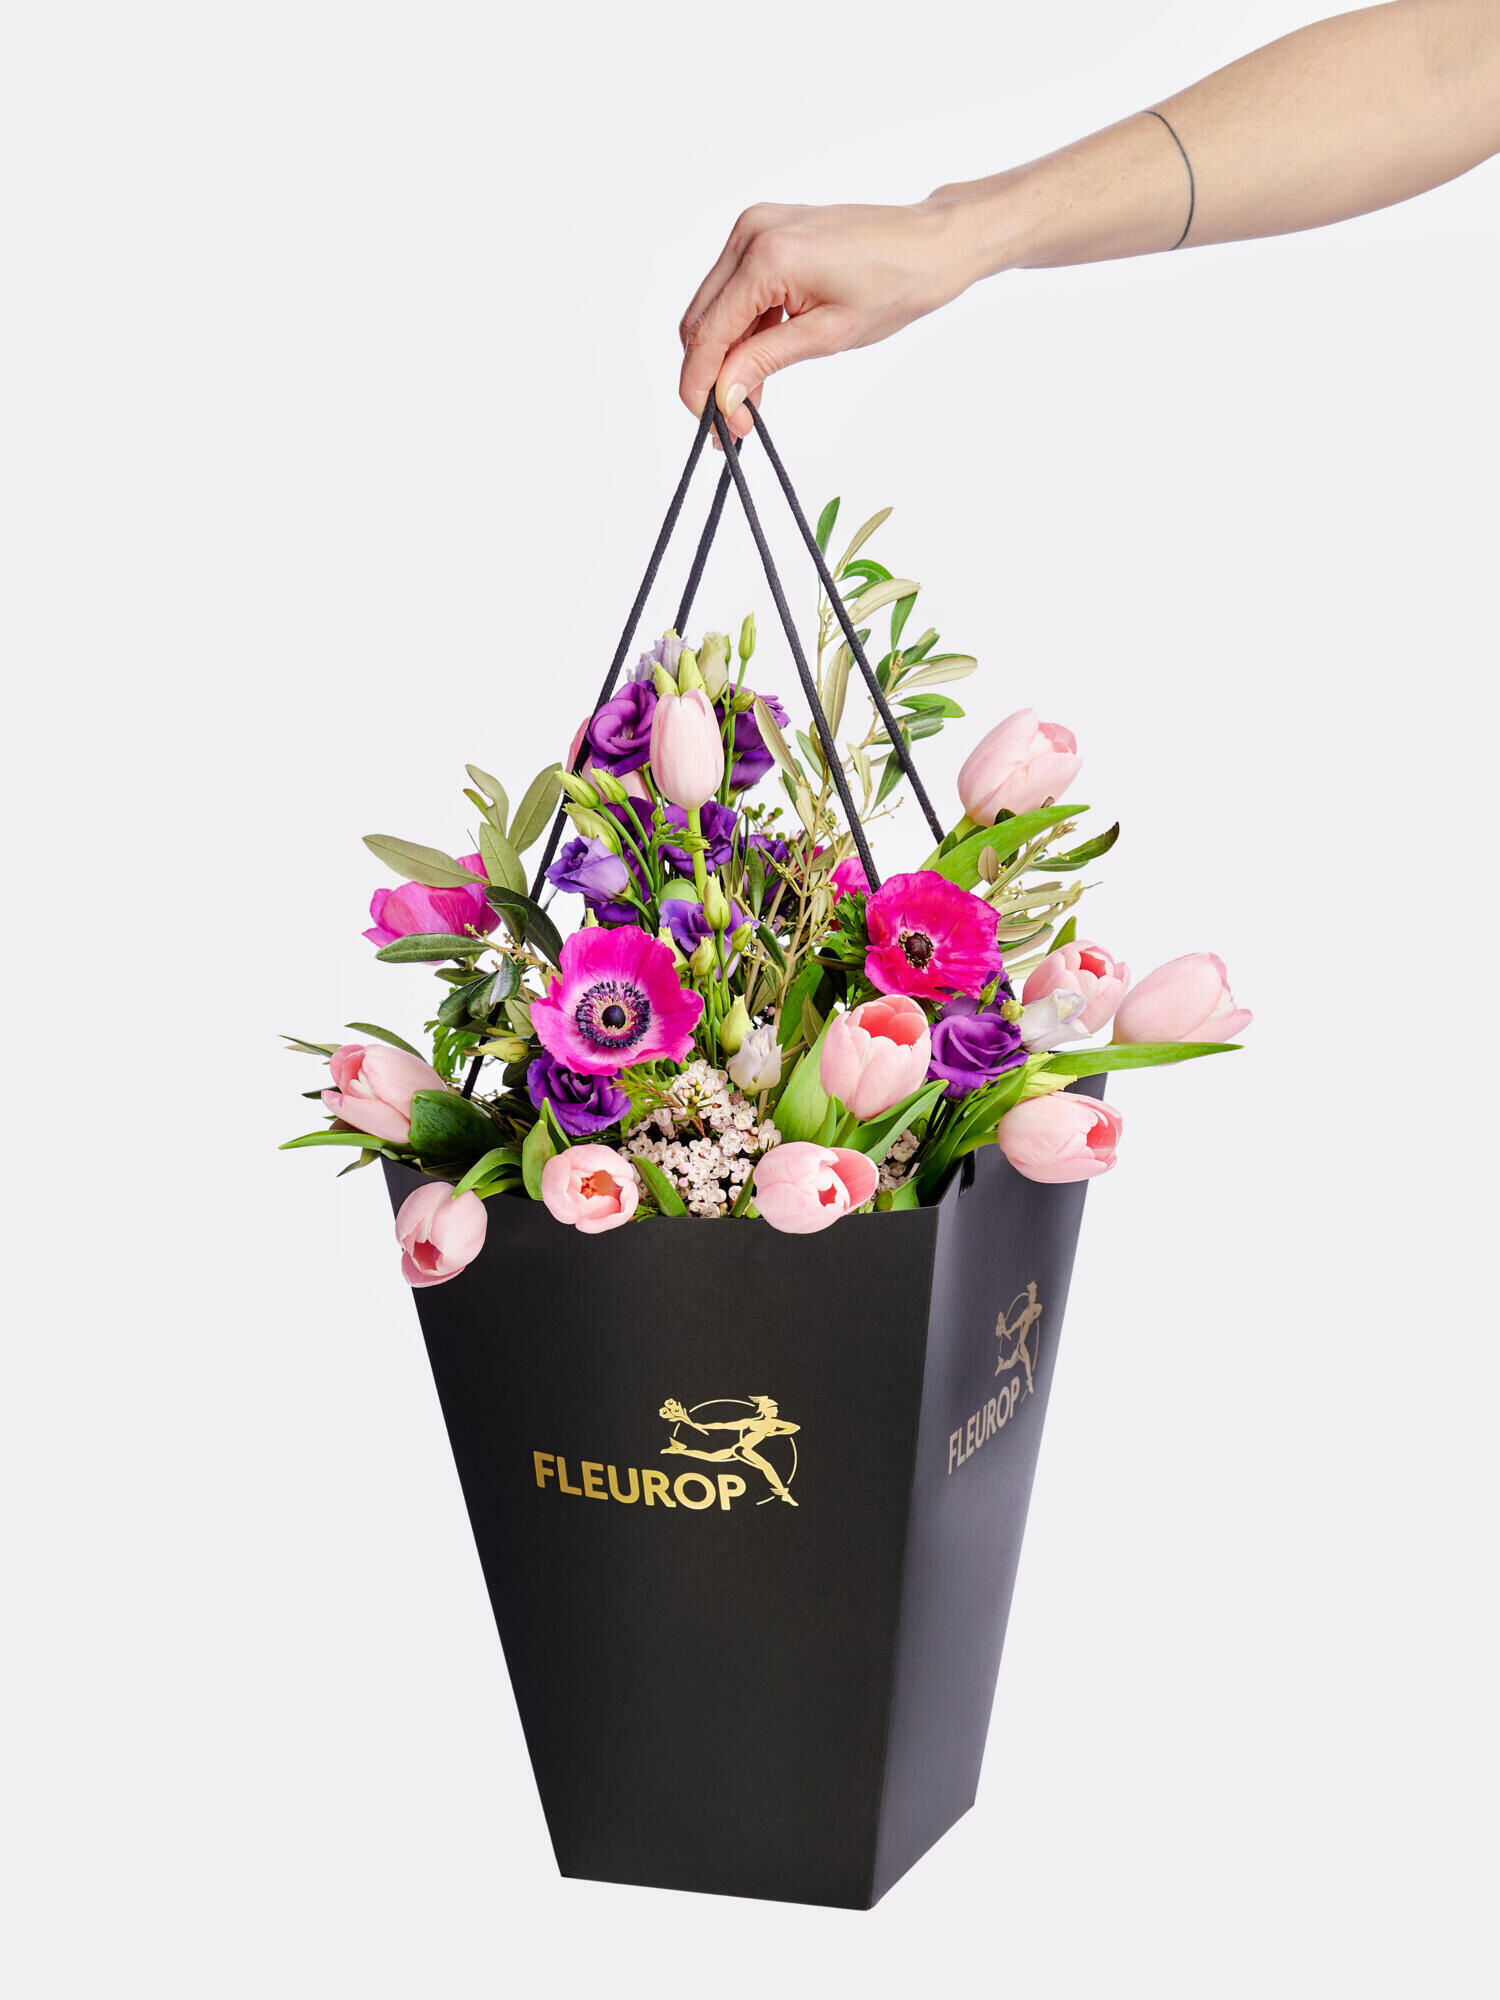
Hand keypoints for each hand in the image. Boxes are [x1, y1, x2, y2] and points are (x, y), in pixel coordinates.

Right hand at [677, 199, 973, 436]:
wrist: (928, 244)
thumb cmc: (893, 284)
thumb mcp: (827, 335)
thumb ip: (765, 361)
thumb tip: (722, 394)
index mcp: (767, 256)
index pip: (708, 333)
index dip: (702, 386)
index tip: (714, 426)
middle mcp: (752, 233)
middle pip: (701, 320)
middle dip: (709, 376)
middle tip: (732, 422)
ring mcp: (755, 228)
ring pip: (713, 308)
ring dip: (724, 357)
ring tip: (749, 402)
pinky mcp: (765, 233)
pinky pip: (734, 291)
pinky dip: (740, 330)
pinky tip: (757, 365)